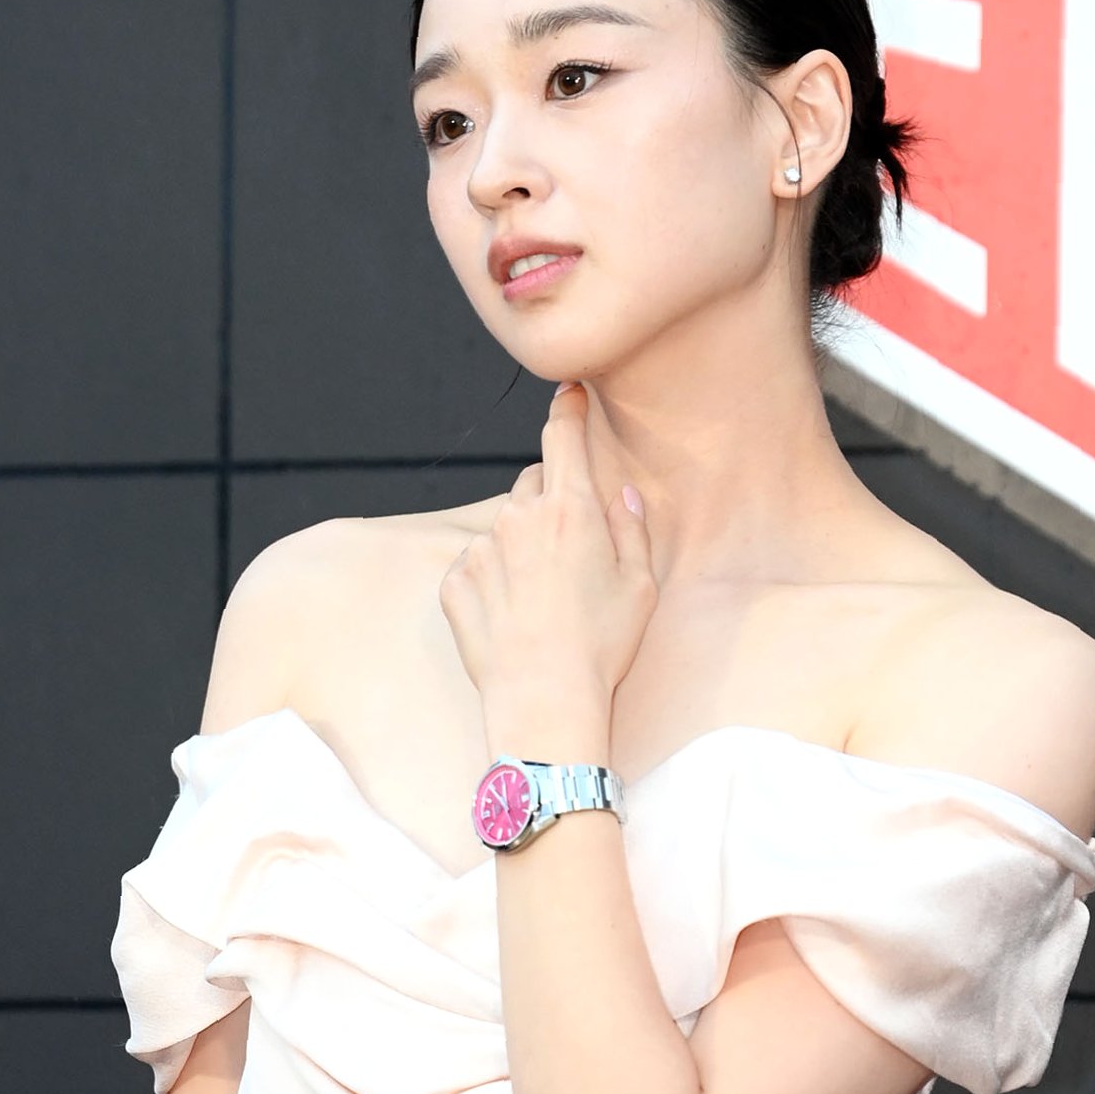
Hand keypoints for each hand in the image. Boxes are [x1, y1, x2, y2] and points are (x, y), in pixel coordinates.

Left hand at [438, 383, 658, 707]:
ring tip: (543, 600)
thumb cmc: (600, 645)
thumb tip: (621, 495)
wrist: (543, 699)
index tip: (569, 394)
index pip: (563, 439)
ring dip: (520, 547)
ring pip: (503, 528)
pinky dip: (491, 580)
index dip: (568, 411)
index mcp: (571, 510)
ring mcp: (481, 548)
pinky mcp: (454, 581)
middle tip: (570, 554)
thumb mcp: (640, 585)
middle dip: (550, 502)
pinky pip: (474, 565)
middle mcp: (519, 517)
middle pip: (533, 483)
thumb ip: (632, 528)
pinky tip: (513, 616)